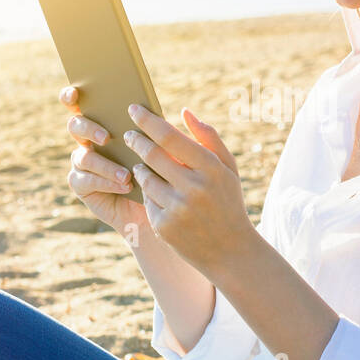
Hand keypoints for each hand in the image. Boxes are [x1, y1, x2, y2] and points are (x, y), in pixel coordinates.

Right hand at [59, 85, 148, 236]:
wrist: (156, 204)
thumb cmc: (158, 168)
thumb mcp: (160, 144)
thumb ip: (154, 126)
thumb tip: (160, 109)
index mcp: (103, 122)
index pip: (79, 104)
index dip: (70, 96)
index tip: (74, 92)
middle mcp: (88, 140)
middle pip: (75, 126)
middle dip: (88, 128)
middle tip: (107, 137)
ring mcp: (82, 163)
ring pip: (83, 157)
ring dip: (105, 165)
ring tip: (126, 174)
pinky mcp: (81, 185)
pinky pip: (86, 180)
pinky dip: (107, 182)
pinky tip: (125, 186)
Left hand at [123, 103, 252, 275]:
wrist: (230, 251)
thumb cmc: (227, 201)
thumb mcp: (228, 169)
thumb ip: (208, 138)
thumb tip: (184, 111)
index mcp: (211, 168)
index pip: (170, 137)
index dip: (148, 121)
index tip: (133, 109)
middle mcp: (194, 187)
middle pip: (152, 155)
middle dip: (136, 140)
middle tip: (129, 134)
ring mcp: (177, 209)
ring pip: (144, 177)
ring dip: (139, 167)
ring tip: (141, 163)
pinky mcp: (163, 226)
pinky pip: (146, 200)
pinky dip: (146, 192)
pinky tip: (152, 190)